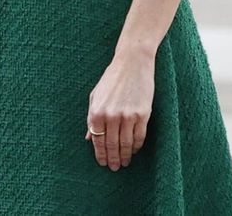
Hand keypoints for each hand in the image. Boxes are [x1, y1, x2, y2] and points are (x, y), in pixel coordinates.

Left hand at [86, 49, 154, 169]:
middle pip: (111, 144)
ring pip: (126, 144)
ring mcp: (127, 116)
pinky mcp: (142, 115)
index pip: (97, 140)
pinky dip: (137, 146)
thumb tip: (89, 138)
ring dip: (125, 156)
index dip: (100, 154)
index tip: (102, 163)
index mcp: (96, 111)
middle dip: (113, 158)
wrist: (132, 64)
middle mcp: (111, 116)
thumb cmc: (111, 79)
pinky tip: (134, 150)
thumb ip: (91, 118)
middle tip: (114, 168)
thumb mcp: (95, 96)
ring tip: (125, 163)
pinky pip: (139, 137)